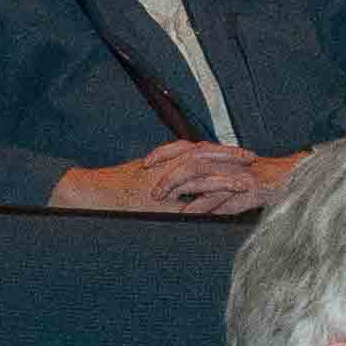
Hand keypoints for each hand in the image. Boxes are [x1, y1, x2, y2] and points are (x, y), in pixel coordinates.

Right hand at [50, 140, 260, 215]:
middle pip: (202, 153)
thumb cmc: (117, 186)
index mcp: (166, 160)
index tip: (242, 152)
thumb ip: (167, 174)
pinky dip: (208, 190)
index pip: (198, 150)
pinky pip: (188, 189)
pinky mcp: (160, 196)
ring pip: (199, 170)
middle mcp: (166, 166)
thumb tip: (188, 180)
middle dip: (228, 155)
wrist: (91, 192)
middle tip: (253, 157)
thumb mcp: (145, 175)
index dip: (220, 150)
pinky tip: (227, 195)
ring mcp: (162, 180)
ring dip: (224, 174)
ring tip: (247, 180)